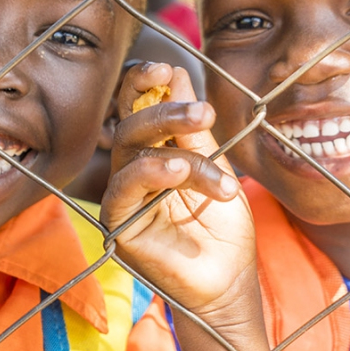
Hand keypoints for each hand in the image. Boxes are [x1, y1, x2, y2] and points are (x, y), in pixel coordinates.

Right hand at [101, 63, 258, 325]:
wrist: (230, 283)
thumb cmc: (225, 229)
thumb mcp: (217, 167)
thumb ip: (193, 129)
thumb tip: (174, 74)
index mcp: (154, 152)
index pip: (137, 107)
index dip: (143, 83)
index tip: (166, 67)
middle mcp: (133, 171)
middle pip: (132, 123)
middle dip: (165, 110)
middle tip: (203, 112)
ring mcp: (124, 198)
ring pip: (131, 150)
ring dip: (172, 143)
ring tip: (209, 158)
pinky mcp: (119, 226)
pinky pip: (123, 189)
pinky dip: (151, 172)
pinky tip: (179, 170)